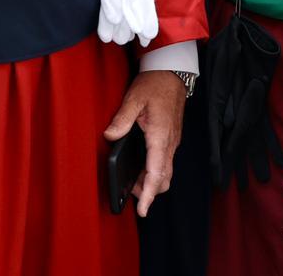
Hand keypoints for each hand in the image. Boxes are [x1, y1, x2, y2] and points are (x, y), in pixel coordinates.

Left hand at [103, 70, 185, 217]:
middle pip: (163, 179)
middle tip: (130, 196)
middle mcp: (169, 142)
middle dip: (149, 192)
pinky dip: (154, 171)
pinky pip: (165, 162)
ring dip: (151, 182)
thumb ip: (122, 119)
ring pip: (166, 172)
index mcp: (160, 136)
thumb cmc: (154, 84)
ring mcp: (172, 141)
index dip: (148, 194)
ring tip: (131, 183)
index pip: (156, 173)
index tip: (142, 210)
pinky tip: (141, 168)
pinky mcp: (171, 138)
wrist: (172, 73)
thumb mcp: (134, 98)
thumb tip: (110, 136)